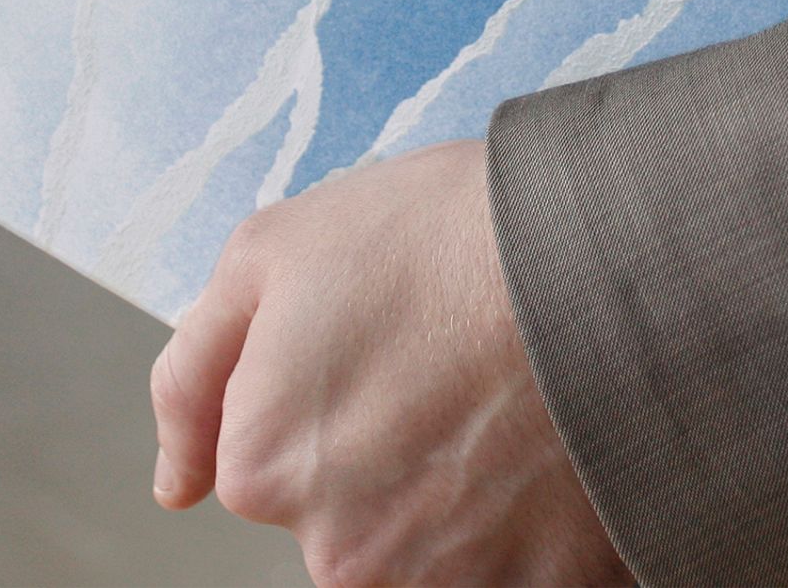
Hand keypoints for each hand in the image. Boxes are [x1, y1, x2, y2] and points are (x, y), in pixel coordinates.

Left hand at [148, 139, 631, 587]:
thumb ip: (194, 373)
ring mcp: (444, 583)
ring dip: (472, 495)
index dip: (338, 389)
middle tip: (466, 369)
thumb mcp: (275, 248)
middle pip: (355, 515)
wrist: (613, 258)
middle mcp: (339, 551)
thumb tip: (175, 482)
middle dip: (399, 453)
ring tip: (521, 404)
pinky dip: (539, 527)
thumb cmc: (451, 234)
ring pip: (437, 549)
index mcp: (265, 467)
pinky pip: (523, 572)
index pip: (273, 459)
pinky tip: (561, 453)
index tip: (398, 344)